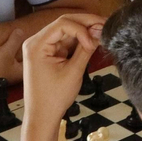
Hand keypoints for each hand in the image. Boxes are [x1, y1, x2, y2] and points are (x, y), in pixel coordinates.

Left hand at [20, 15, 102, 133]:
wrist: (42, 116)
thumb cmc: (53, 98)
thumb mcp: (73, 72)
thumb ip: (86, 50)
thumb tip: (98, 33)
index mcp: (36, 45)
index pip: (62, 24)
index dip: (82, 29)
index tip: (94, 42)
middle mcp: (36, 42)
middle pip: (64, 24)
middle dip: (86, 24)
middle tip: (105, 24)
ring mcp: (41, 47)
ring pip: (66, 31)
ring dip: (84, 31)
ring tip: (102, 32)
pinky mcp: (48, 54)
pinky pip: (65, 42)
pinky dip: (79, 40)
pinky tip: (93, 40)